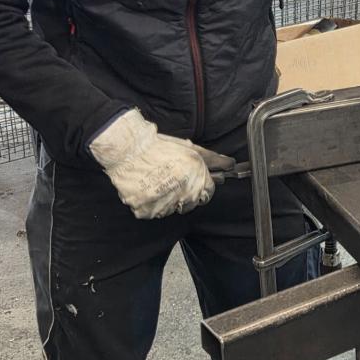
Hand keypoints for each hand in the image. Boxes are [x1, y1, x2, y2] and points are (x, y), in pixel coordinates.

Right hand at [89, 109, 233, 218]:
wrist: (129, 150)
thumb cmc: (160, 147)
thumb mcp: (191, 149)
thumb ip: (212, 160)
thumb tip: (229, 164)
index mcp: (196, 181)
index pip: (208, 193)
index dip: (201, 184)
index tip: (191, 178)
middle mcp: (182, 196)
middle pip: (191, 203)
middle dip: (186, 192)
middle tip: (172, 177)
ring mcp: (163, 206)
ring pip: (172, 209)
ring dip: (168, 199)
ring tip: (158, 180)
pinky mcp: (146, 211)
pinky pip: (154, 212)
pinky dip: (151, 203)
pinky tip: (148, 187)